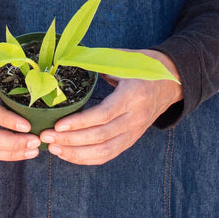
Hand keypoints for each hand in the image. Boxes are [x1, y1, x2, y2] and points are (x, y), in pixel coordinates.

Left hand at [40, 50, 182, 164]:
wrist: (172, 81)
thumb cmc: (144, 66)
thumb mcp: (124, 59)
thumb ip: (98, 62)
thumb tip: (66, 61)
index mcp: (133, 96)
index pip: (103, 115)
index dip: (79, 123)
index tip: (57, 126)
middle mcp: (135, 117)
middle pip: (100, 136)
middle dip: (70, 140)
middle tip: (46, 138)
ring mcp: (135, 132)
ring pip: (104, 151)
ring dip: (76, 153)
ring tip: (53, 149)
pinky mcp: (132, 139)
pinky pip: (109, 154)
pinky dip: (87, 158)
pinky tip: (69, 155)